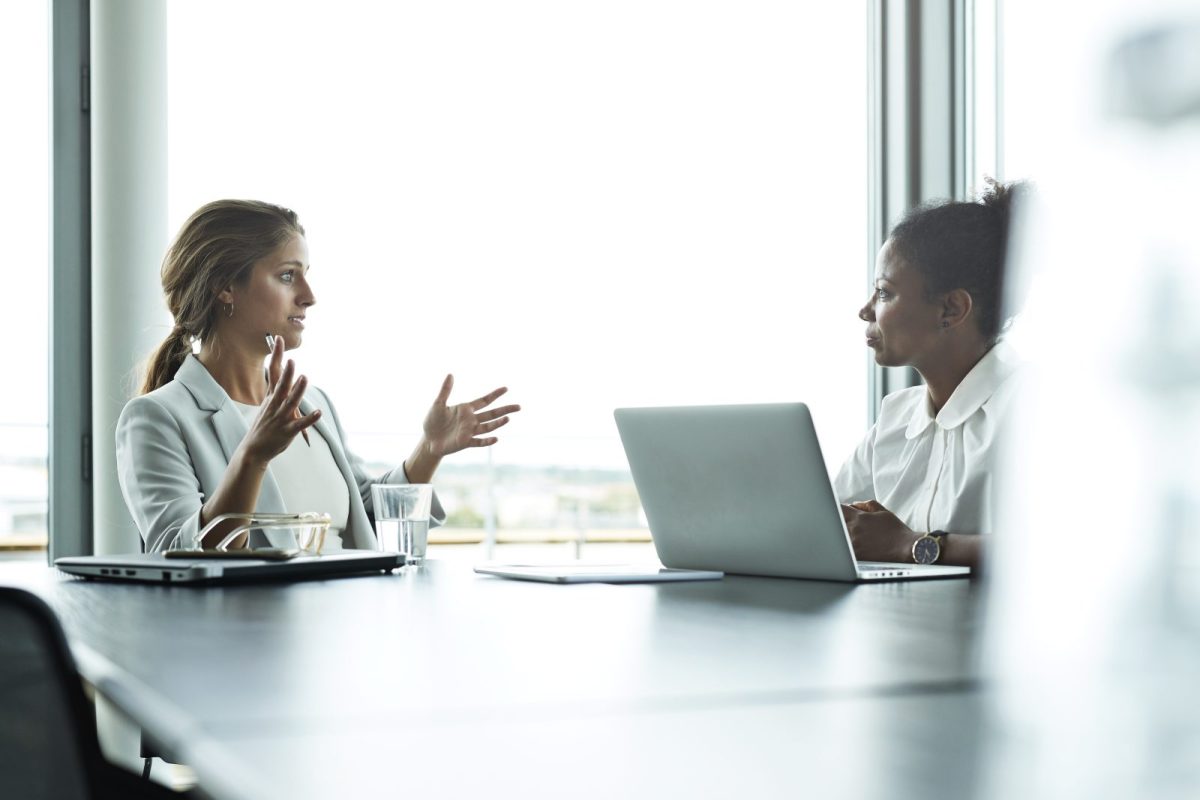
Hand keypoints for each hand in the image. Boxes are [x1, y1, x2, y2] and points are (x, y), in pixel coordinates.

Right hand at [241, 337, 321, 465]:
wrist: (253, 449)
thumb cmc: (263, 426)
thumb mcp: (267, 405)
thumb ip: (275, 391)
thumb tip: (281, 375)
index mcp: (271, 397)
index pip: (273, 372)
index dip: (276, 356)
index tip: (277, 339)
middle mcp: (275, 405)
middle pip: (281, 386)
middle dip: (287, 373)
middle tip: (292, 360)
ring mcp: (281, 418)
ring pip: (291, 402)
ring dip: (298, 390)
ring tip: (305, 378)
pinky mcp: (287, 431)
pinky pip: (300, 424)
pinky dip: (309, 419)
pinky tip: (318, 412)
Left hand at [421, 374, 520, 456]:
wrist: (428, 440)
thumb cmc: (432, 422)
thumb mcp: (438, 404)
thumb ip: (445, 390)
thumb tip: (450, 374)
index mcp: (466, 409)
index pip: (484, 401)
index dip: (495, 395)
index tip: (506, 389)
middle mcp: (471, 420)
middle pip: (492, 414)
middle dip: (505, 410)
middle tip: (519, 407)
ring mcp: (470, 431)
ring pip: (488, 427)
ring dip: (498, 423)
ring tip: (508, 419)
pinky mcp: (465, 442)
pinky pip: (478, 442)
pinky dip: (487, 441)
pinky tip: (496, 438)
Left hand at [839, 500, 918, 562]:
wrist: (906, 548)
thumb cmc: (896, 530)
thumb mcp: (883, 512)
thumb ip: (866, 505)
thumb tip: (853, 504)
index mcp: (859, 517)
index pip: (838, 509)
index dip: (837, 510)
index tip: (840, 513)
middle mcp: (853, 529)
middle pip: (835, 523)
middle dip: (837, 522)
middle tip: (844, 526)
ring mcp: (853, 543)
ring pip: (837, 537)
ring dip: (841, 535)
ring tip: (852, 537)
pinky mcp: (856, 556)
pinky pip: (844, 550)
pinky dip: (845, 548)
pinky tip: (853, 548)